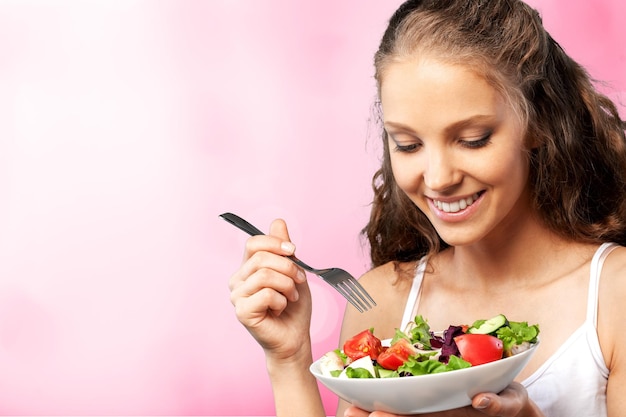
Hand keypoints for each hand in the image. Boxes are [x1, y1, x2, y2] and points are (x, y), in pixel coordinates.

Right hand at [228, 218, 312, 360]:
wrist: (295, 338)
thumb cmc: (293, 308)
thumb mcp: (294, 272)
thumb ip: (284, 249)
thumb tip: (278, 222)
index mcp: (248, 267)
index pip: (254, 243)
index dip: (276, 243)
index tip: (294, 252)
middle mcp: (238, 279)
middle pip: (262, 258)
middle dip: (288, 268)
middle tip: (298, 282)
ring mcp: (237, 296)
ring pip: (265, 275)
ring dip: (287, 285)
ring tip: (290, 297)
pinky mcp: (242, 312)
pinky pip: (266, 294)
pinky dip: (281, 300)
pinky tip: (279, 309)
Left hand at [343, 382, 542, 416]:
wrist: (509, 398)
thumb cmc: (506, 401)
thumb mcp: (509, 403)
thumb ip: (497, 404)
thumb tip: (480, 400)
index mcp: (451, 414)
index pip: (420, 416)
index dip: (396, 415)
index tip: (375, 413)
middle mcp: (437, 412)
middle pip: (403, 415)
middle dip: (378, 415)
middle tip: (350, 413)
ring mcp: (433, 406)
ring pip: (400, 409)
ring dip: (372, 408)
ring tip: (348, 410)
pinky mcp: (431, 396)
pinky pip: (407, 400)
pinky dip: (384, 396)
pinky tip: (359, 397)